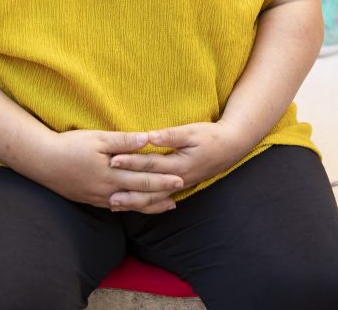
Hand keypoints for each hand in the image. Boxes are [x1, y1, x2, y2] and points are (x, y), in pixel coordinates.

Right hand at [32, 130, 183, 213]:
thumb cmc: (70, 146)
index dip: (163, 180)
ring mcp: (99, 198)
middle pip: (140, 195)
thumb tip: (147, 139)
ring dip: (150, 205)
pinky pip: (117, 207)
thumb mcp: (97, 138)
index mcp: (111, 174)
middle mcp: (107, 191)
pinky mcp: (91, 200)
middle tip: (181, 190)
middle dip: (162, 193)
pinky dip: (133, 206)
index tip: (181, 178)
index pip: (143, 179)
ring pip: (131, 204)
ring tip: (167, 205)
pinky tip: (139, 205)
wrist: (42, 162)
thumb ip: (123, 141)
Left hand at [108, 122, 245, 199]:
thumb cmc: (210, 136)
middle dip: (127, 190)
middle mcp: (178, 179)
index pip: (150, 164)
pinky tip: (132, 205)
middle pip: (148, 187)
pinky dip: (145, 203)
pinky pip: (159, 199)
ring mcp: (179, 186)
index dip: (130, 161)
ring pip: (153, 199)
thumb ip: (170, 135)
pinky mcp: (179, 187)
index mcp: (179, 164)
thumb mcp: (192, 131)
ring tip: (114, 205)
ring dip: (133, 202)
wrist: (230, 148)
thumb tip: (149, 136)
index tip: (112, 159)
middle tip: (106, 194)